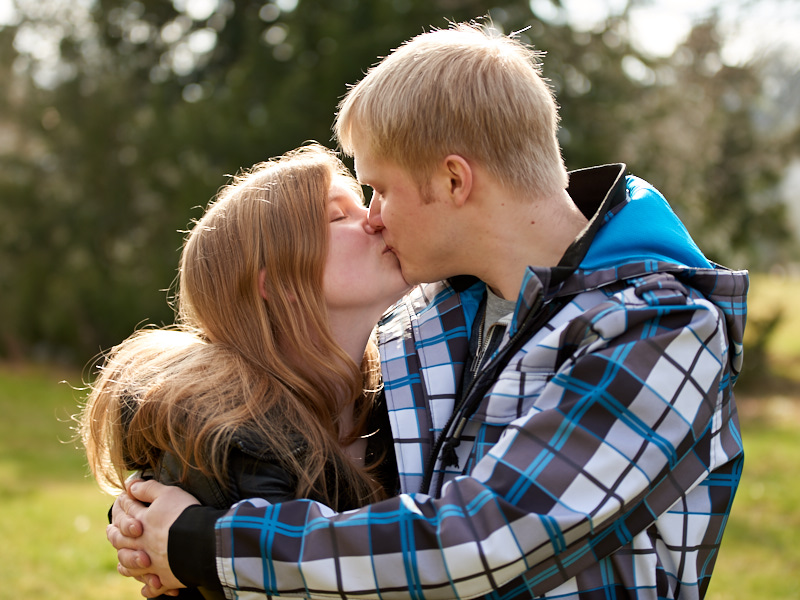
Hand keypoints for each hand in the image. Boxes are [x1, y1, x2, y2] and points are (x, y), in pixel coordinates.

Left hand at [108, 478, 198, 596]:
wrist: (202, 540)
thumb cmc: (185, 514)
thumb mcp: (168, 494)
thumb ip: (148, 489)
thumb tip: (130, 486)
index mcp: (142, 523)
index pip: (127, 513)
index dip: (124, 505)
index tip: (121, 500)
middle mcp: (143, 544)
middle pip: (122, 541)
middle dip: (115, 535)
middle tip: (110, 532)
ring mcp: (152, 563)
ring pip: (131, 566)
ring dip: (126, 563)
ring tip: (123, 563)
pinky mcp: (165, 577)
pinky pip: (153, 586)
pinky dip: (149, 587)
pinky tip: (148, 587)